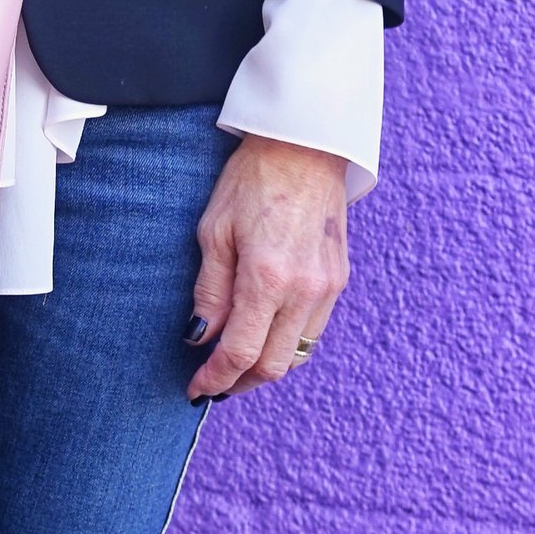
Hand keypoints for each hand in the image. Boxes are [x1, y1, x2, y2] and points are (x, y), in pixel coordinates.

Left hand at [187, 137, 346, 397]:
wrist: (305, 144)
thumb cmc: (252, 180)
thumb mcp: (213, 231)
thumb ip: (210, 291)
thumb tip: (200, 338)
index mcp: (268, 277)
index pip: (241, 353)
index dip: (215, 379)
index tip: (195, 389)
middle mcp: (305, 289)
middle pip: (274, 366)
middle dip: (240, 383)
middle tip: (213, 383)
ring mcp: (329, 287)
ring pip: (298, 354)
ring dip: (266, 366)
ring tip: (236, 362)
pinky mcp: (340, 279)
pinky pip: (313, 331)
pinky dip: (287, 344)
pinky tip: (265, 333)